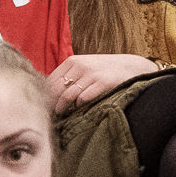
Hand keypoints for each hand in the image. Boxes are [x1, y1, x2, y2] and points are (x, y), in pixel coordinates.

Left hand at [44, 52, 159, 112]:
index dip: (45, 95)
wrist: (132, 67)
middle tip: (50, 115)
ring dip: (63, 108)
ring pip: (67, 96)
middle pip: (56, 89)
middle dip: (52, 104)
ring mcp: (91, 73)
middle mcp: (80, 65)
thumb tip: (48, 94)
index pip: (50, 80)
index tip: (43, 106)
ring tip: (62, 115)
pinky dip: (78, 107)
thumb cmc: (104, 71)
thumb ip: (69, 76)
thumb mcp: (85, 67)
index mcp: (72, 61)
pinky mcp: (103, 82)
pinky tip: (78, 110)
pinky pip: (83, 99)